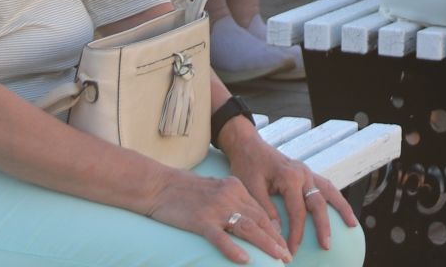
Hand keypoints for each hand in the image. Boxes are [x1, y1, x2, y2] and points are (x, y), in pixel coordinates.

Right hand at [143, 167, 289, 263]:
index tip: (285, 243)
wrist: (157, 185)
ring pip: (247, 228)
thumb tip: (247, 219)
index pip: (261, 211)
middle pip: (260, 220)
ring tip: (279, 257)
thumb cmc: (184, 190)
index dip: (275, 229)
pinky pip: (220, 238)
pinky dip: (233, 249)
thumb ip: (232, 200)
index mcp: (235, 187)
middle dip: (276, 239)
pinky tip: (245, 260)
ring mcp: (216, 208)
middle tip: (288, 256)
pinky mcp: (200, 220)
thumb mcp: (215, 189)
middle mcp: (230, 195)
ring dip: (266, 244)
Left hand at [224, 136, 356, 258]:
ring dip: (342, 208)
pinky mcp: (307, 173)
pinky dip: (335, 198)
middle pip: (319, 202)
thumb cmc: (247, 166)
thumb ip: (266, 210)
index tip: (292, 250)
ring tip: (353, 224)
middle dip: (324, 226)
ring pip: (329, 191)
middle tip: (327, 245)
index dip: (296, 233)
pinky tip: (341, 209)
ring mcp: (307, 172)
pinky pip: (326, 186)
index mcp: (290, 177)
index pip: (298, 211)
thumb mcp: (251, 189)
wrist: (249, 145)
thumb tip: (278, 233)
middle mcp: (303, 173)